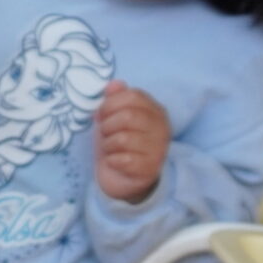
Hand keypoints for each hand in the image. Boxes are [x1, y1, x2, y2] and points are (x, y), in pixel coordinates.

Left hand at [94, 81, 170, 203]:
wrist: (122, 177)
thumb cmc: (117, 144)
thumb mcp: (113, 118)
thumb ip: (115, 99)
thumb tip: (114, 84)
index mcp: (155, 110)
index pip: (133, 96)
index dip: (110, 104)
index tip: (101, 114)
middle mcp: (162, 128)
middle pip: (127, 117)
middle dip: (107, 125)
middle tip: (105, 133)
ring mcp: (158, 149)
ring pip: (123, 139)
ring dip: (108, 144)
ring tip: (110, 148)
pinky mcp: (150, 169)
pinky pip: (124, 160)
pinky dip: (112, 160)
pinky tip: (114, 161)